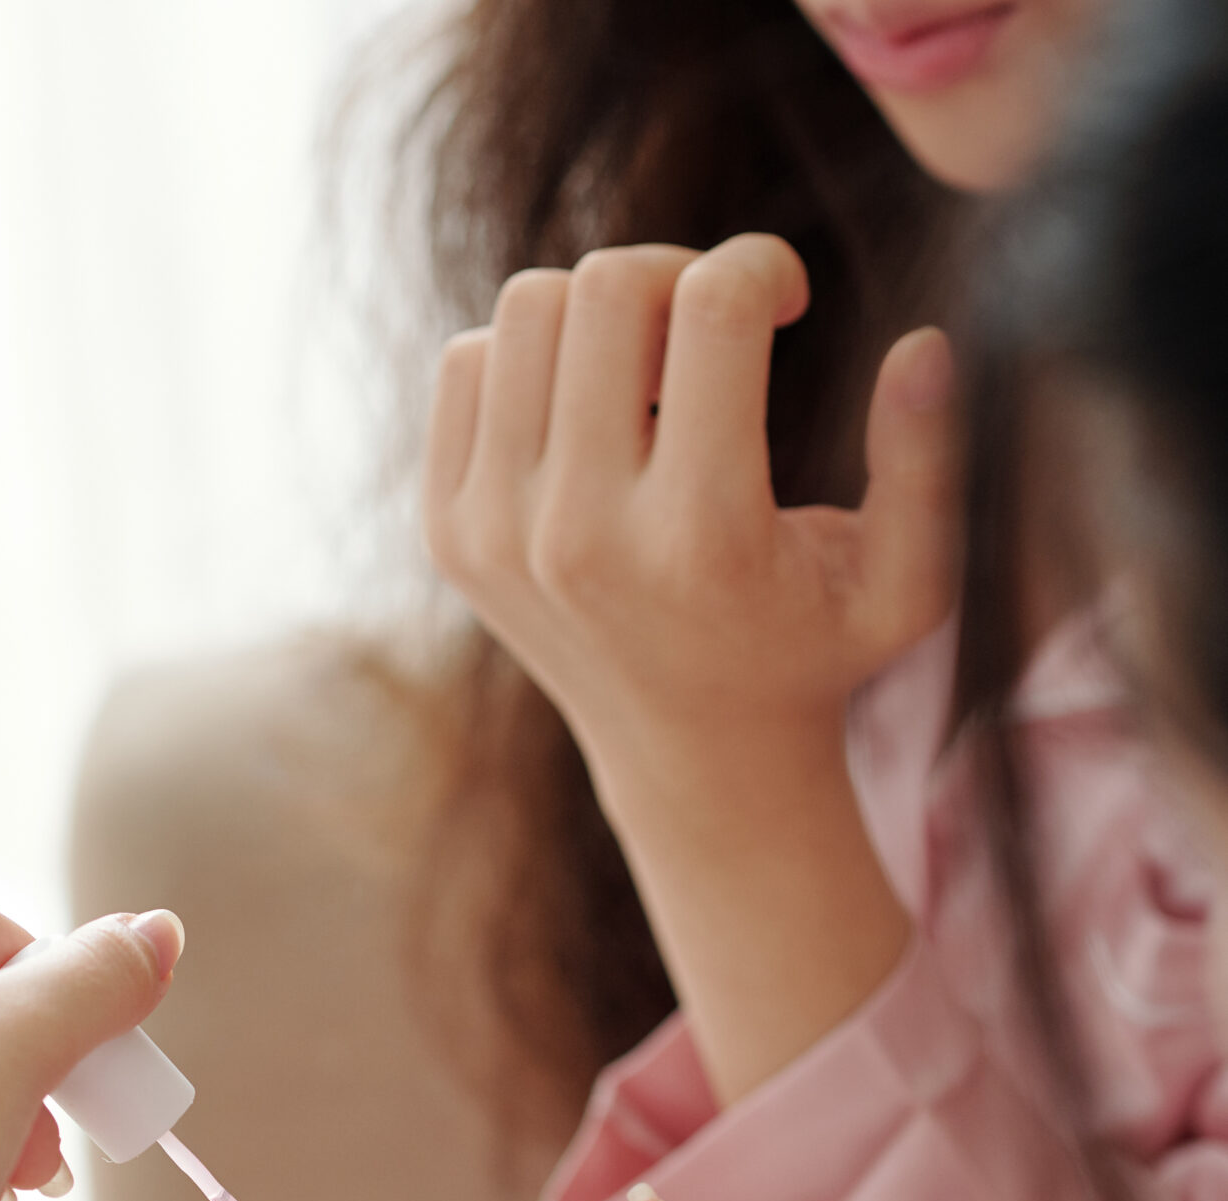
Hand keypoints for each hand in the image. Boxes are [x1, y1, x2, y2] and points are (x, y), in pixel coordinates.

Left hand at [425, 232, 955, 783]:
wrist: (691, 758)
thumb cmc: (814, 648)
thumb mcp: (905, 583)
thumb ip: (930, 466)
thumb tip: (924, 344)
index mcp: (701, 539)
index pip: (714, 306)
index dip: (764, 265)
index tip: (787, 301)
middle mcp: (582, 539)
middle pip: (609, 285)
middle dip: (679, 274)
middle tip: (714, 331)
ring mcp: (499, 537)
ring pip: (530, 307)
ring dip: (601, 312)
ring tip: (652, 378)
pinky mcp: (448, 534)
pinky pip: (467, 360)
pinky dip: (530, 356)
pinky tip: (589, 413)